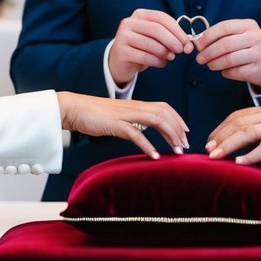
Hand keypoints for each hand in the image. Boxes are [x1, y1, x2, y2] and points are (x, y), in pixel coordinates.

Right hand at [57, 92, 188, 158]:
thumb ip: (131, 121)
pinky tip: (154, 155)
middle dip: (178, 129)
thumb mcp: (118, 116)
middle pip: (164, 113)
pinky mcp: (115, 124)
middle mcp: (134, 107)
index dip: (178, 118)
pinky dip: (147, 145)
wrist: (74, 108)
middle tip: (185, 146)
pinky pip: (135, 133)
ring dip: (169, 135)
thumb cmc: (94, 115)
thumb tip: (142, 132)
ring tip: (177, 151)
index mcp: (136, 105)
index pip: (164, 107)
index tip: (186, 132)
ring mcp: (125, 114)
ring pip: (155, 120)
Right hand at [107, 9, 192, 85]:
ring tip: (171, 58)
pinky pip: (144, 57)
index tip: (187, 42)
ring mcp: (123, 36)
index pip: (162, 18)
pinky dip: (157, 61)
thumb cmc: (142, 46)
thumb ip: (169, 36)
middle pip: (156, 29)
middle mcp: (129, 22)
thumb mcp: (154, 37)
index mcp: (140, 14)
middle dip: (172, 41)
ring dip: (165, 53)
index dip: (177, 30)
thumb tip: (187, 44)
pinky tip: (162, 63)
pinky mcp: (121, 52)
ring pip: (151, 44)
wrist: (120, 60)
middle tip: (181, 51)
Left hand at [193, 18, 260, 88]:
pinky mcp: (258, 69)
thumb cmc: (245, 47)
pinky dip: (225, 73)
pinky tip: (224, 71)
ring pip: (229, 59)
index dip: (208, 36)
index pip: (224, 27)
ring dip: (214, 64)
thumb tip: (198, 43)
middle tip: (199, 59)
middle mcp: (255, 37)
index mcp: (249, 25)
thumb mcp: (237, 36)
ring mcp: (258, 53)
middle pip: (225, 44)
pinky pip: (235, 72)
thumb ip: (220, 36)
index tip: (197, 44)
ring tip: (210, 65)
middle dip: (208, 52)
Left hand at [205, 97, 260, 164]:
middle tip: (207, 149)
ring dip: (229, 144)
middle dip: (220, 135)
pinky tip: (240, 162)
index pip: (240, 114)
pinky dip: (252, 154)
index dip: (223, 126)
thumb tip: (257, 141)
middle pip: (239, 121)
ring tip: (215, 156)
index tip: (211, 138)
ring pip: (248, 132)